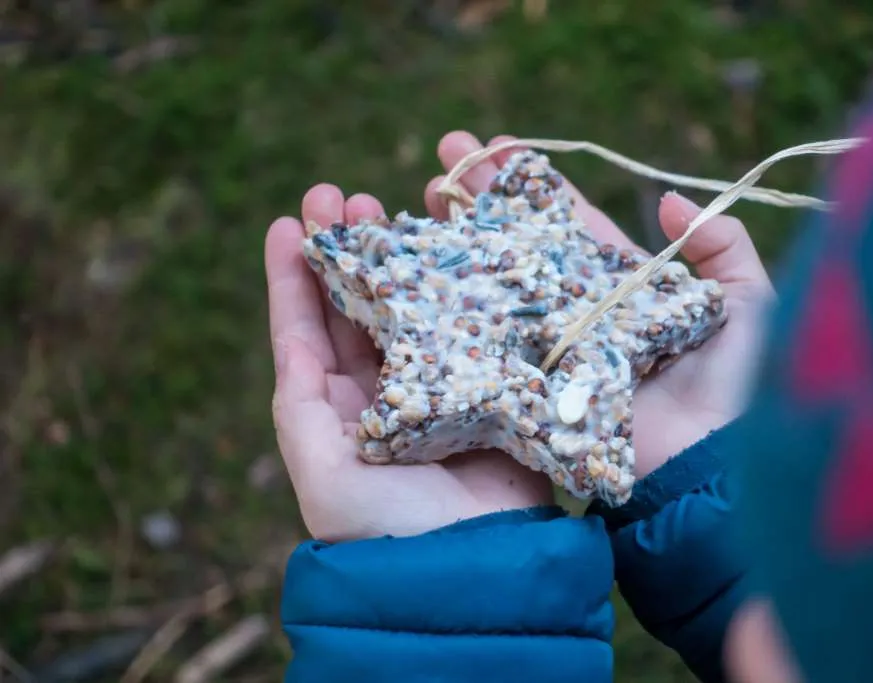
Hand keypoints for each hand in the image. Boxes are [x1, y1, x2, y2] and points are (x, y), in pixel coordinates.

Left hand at [266, 184, 552, 543]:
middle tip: (341, 193)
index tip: (289, 221)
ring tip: (391, 202)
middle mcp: (387, 390)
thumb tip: (291, 344)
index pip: (307, 331)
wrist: (475, 567)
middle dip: (348, 247)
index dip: (296, 275)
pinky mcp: (490, 382)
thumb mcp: (324, 476)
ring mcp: (440, 382)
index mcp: (339, 410)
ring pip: (414, 303)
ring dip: (400, 253)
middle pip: (359, 304)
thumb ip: (300, 410)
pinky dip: (464, 281)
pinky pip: (473, 321)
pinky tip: (458, 241)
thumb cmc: (390, 529)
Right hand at [424, 132, 774, 478]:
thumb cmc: (744, 383)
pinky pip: (492, 340)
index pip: (570, 223)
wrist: (717, 462)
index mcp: (624, 287)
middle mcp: (579, 312)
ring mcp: (551, 347)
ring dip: (459, 238)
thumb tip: (668, 202)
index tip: (497, 146)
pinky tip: (423, 267)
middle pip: (521, 243)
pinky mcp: (533, 383)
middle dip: (482, 197)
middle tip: (446, 153)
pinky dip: (458, 307)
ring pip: (497, 283)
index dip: (535, 186)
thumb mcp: (747, 300)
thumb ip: (720, 246)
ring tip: (423, 193)